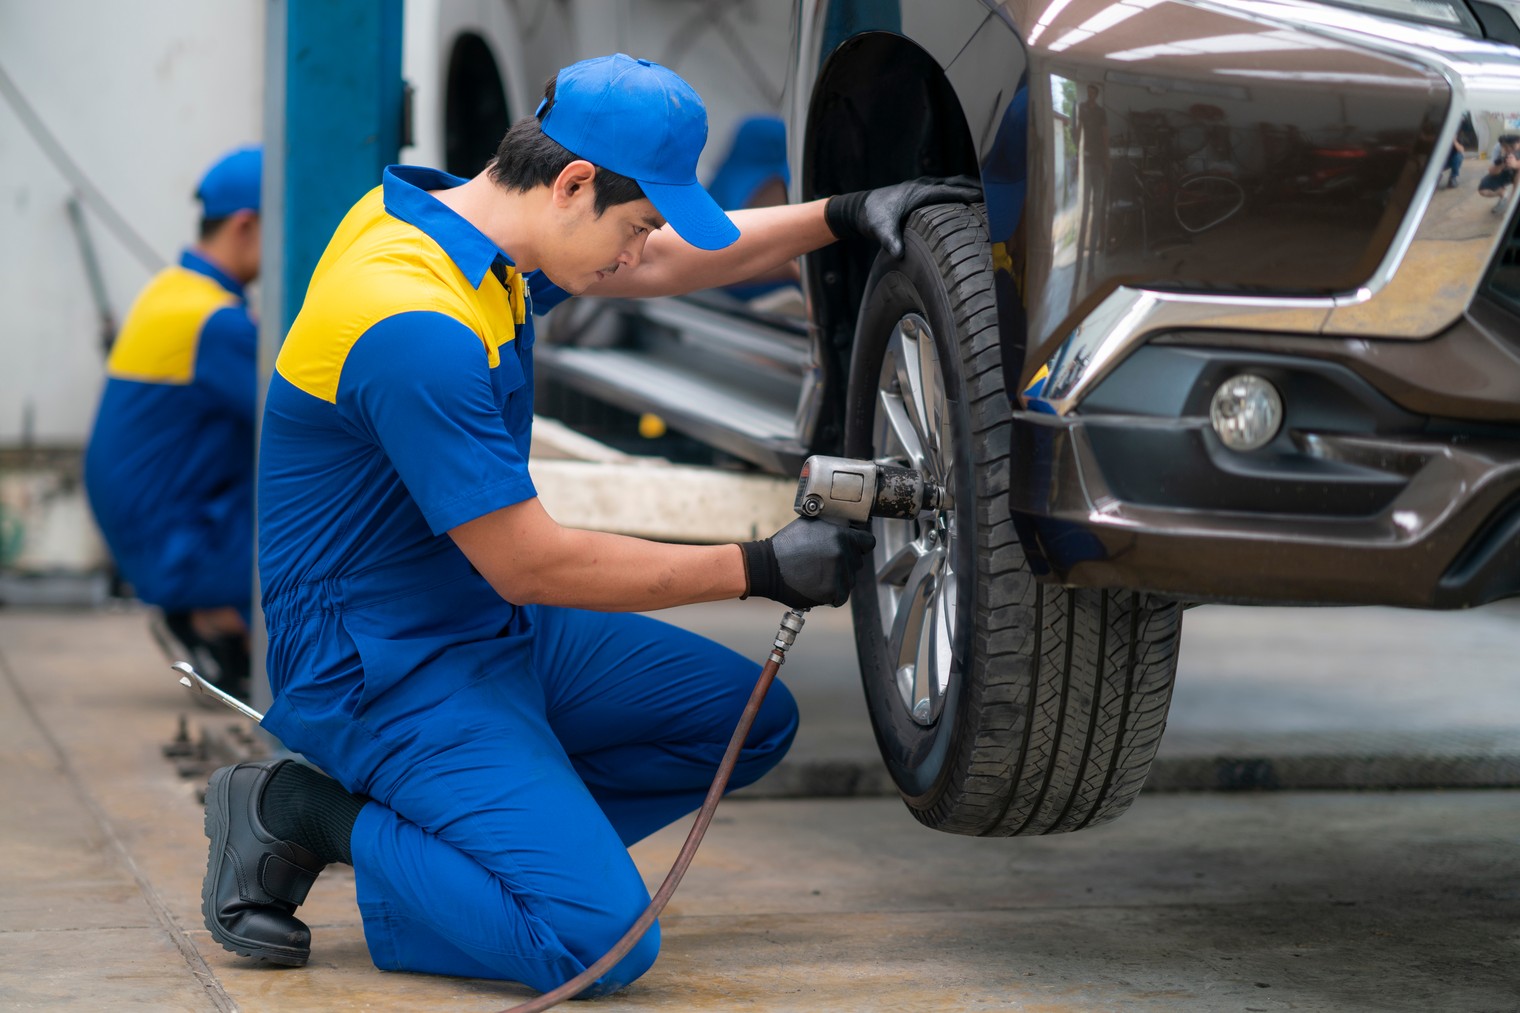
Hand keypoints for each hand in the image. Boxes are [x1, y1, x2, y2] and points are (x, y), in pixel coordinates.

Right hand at [740, 517, 875, 608]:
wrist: (767, 567)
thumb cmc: (786, 545)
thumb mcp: (811, 525)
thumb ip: (832, 527)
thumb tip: (846, 526)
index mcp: (841, 536)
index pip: (868, 542)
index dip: (860, 545)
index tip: (854, 548)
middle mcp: (843, 555)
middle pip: (857, 562)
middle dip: (845, 563)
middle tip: (824, 562)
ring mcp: (839, 575)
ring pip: (850, 580)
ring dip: (838, 579)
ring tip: (817, 574)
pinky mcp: (833, 593)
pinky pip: (840, 596)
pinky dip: (831, 594)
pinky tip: (816, 585)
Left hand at [825, 175, 982, 256]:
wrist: (859, 207)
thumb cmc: (871, 217)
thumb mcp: (880, 230)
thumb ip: (890, 241)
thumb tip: (899, 254)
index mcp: (918, 192)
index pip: (948, 191)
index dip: (966, 194)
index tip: (984, 198)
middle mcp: (923, 185)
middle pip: (955, 182)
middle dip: (975, 187)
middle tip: (997, 194)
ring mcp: (922, 186)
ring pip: (952, 182)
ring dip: (969, 186)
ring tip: (990, 195)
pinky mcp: (921, 190)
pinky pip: (946, 187)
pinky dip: (959, 189)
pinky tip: (968, 198)